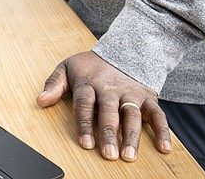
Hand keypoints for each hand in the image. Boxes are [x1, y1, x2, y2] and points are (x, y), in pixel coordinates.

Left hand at [37, 51, 171, 161]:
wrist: (123, 49)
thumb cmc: (91, 66)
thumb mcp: (68, 67)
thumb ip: (54, 84)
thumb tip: (41, 100)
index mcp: (89, 82)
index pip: (85, 104)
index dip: (84, 124)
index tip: (86, 143)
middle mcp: (111, 89)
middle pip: (109, 112)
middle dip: (109, 133)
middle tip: (108, 154)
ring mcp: (131, 93)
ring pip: (132, 115)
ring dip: (132, 136)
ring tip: (129, 155)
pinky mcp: (148, 97)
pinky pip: (158, 114)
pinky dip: (163, 131)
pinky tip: (164, 148)